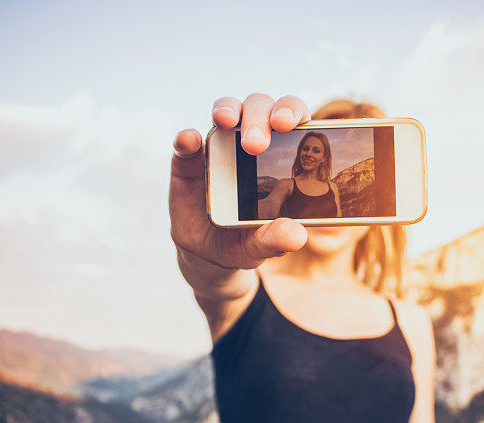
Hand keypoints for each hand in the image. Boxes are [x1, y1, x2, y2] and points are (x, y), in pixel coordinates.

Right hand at [169, 93, 310, 270]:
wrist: (207, 254)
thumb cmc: (243, 241)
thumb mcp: (260, 244)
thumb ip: (276, 239)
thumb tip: (296, 235)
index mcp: (278, 154)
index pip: (291, 119)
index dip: (290, 111)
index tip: (287, 123)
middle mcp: (249, 141)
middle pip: (258, 108)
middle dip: (258, 117)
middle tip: (255, 143)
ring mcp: (217, 147)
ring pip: (226, 111)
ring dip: (226, 110)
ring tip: (225, 121)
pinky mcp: (187, 159)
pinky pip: (186, 141)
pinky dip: (187, 138)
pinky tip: (189, 141)